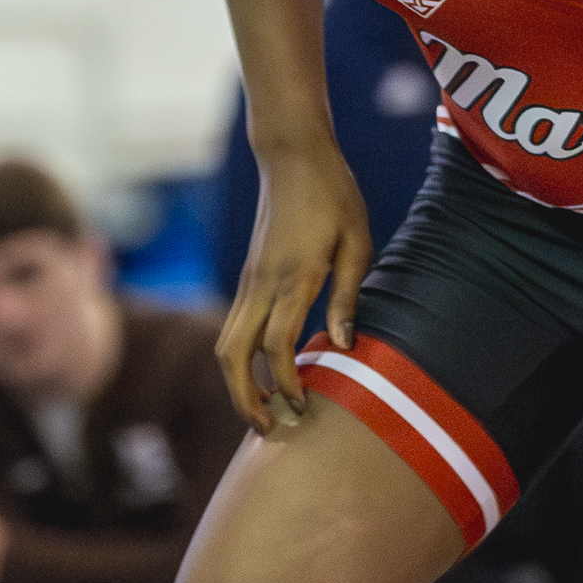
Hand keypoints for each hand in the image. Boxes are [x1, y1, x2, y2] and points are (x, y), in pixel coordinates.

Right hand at [214, 147, 370, 435]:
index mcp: (293, 277)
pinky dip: (242, 360)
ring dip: (238, 383)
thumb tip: (343, 346)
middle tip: (269, 427)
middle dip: (245, 398)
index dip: (286, 382)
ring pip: (226, 345)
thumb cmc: (333, 194)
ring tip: (264, 410)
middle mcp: (261, 284)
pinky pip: (235, 329)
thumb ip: (348, 295)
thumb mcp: (356, 241)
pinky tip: (264, 374)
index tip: (303, 406)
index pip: (276, 345)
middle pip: (234, 355)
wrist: (291, 155)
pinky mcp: (248, 278)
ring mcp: (249, 281)